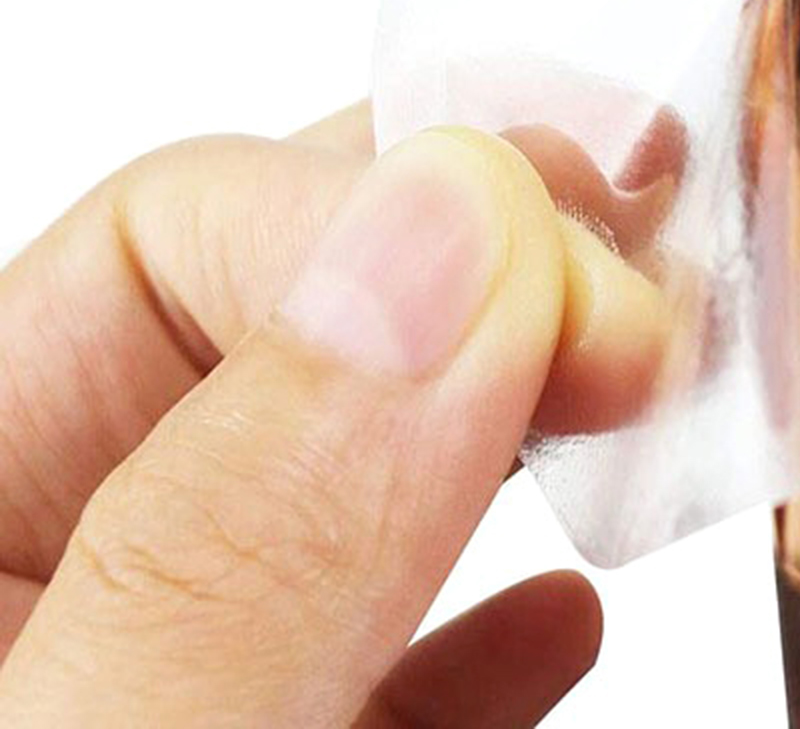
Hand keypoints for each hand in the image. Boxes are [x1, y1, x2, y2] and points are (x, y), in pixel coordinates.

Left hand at [0, 111, 662, 724]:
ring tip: (635, 372)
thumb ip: (246, 536)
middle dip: (478, 265)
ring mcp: (144, 688)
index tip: (581, 290)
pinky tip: (561, 612)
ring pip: (341, 478)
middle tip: (639, 267)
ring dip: (505, 410)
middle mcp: (42, 599)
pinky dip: (480, 616)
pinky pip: (368, 664)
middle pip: (272, 329)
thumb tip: (453, 230)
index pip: (160, 242)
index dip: (395, 218)